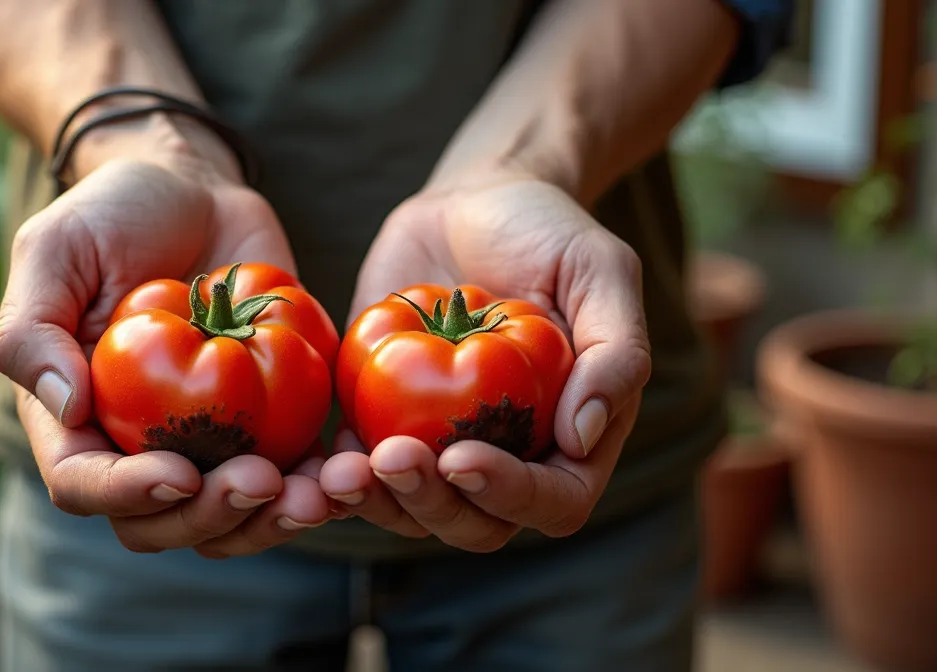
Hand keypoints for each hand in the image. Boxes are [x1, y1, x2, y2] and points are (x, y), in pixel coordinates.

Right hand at [0, 119, 330, 557]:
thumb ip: (33, 327)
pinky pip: (294, 477)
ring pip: (232, 519)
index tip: (179, 473)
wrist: (194, 189)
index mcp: (75, 420)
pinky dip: (321, 487)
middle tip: (259, 482)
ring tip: (317, 495)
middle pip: (164, 521)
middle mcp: (138, 446)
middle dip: (212, 517)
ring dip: (273, 521)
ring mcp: (208, 442)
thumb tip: (67, 408)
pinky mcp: (271, 424)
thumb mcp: (54, 249)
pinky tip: (347, 472)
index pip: (86, 485)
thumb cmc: (112, 214)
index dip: (128, 495)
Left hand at [320, 169, 651, 551]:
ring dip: (379, 504)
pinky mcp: (381, 420)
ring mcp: (440, 445)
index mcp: (571, 440)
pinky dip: (338, 478)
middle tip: (395, 458)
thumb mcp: (602, 272)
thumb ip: (616, 352)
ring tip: (346, 473)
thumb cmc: (550, 233)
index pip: (554, 502)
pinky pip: (359, 469)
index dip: (511, 495)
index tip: (463, 455)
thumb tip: (580, 437)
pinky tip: (320, 462)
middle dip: (433, 504)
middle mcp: (507, 456)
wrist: (474, 202)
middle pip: (475, 522)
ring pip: (411, 510)